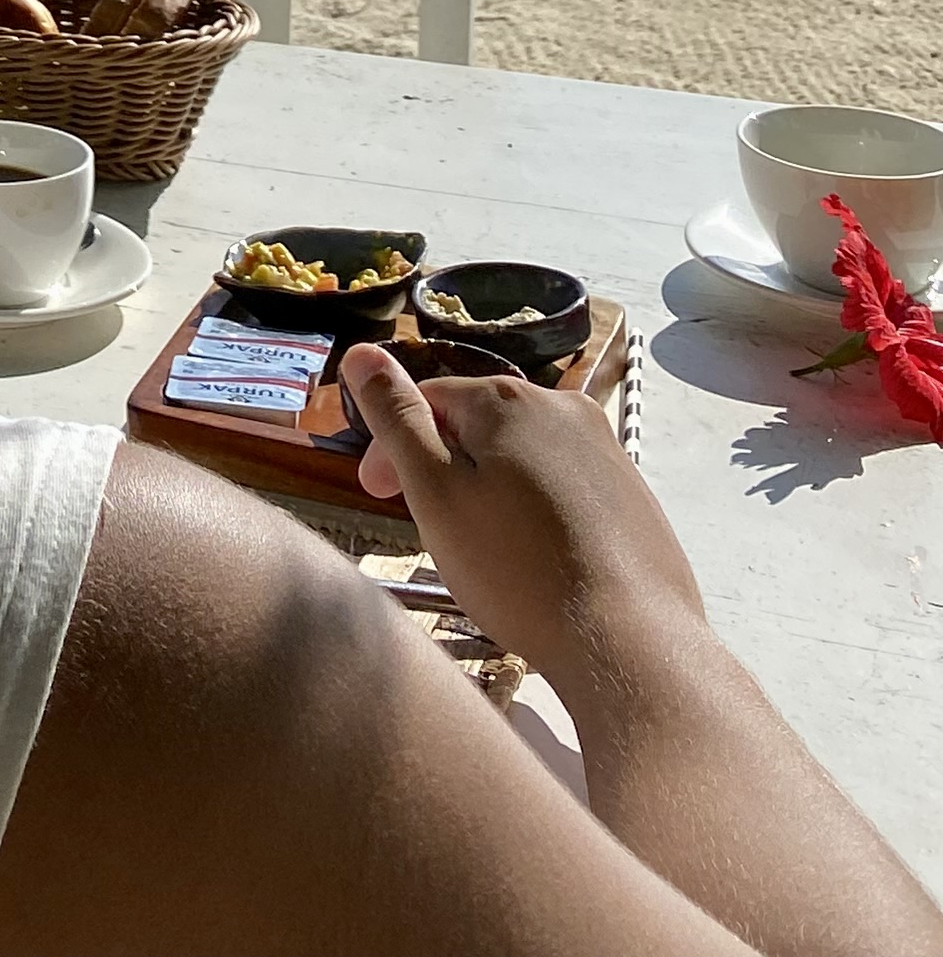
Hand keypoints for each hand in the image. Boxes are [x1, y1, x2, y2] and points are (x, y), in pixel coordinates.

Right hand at [339, 345, 708, 714]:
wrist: (633, 644)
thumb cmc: (519, 573)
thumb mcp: (437, 495)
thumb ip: (397, 420)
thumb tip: (360, 352)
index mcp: (507, 400)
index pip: (429, 399)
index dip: (394, 445)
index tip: (379, 497)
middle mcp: (563, 408)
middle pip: (480, 425)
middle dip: (447, 467)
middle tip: (434, 531)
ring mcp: (608, 452)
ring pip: (525, 457)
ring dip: (494, 489)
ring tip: (486, 553)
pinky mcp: (636, 497)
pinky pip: (568, 487)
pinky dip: (540, 513)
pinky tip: (540, 564)